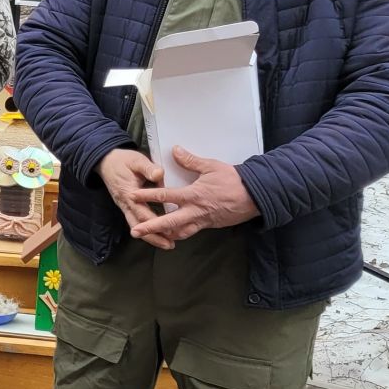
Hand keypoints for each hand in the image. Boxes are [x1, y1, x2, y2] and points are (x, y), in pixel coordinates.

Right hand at [96, 148, 166, 238]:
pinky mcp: (127, 206)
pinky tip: (159, 233)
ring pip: (136, 226)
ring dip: (150, 237)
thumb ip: (148, 168)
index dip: (155, 222)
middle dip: (153, 237)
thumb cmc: (122, 160)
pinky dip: (146, 230)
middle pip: (138, 225)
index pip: (142, 212)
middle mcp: (125, 203)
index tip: (169, 230)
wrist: (105, 161)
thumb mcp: (136, 160)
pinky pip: (136, 221)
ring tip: (166, 244)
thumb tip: (160, 174)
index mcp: (128, 193)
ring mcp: (125, 206)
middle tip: (169, 246)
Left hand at [128, 147, 260, 247]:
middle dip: (150, 227)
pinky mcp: (210, 226)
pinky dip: (180, 234)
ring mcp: (203, 221)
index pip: (165, 196)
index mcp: (193, 195)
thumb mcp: (211, 166)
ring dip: (164, 235)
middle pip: (168, 222)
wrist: (256, 196)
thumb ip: (190, 161)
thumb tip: (174, 150)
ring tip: (150, 237)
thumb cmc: (234, 180)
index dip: (147, 196)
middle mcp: (195, 211)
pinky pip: (191, 232)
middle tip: (135, 232)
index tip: (132, 196)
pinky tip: (171, 234)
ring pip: (180, 232)